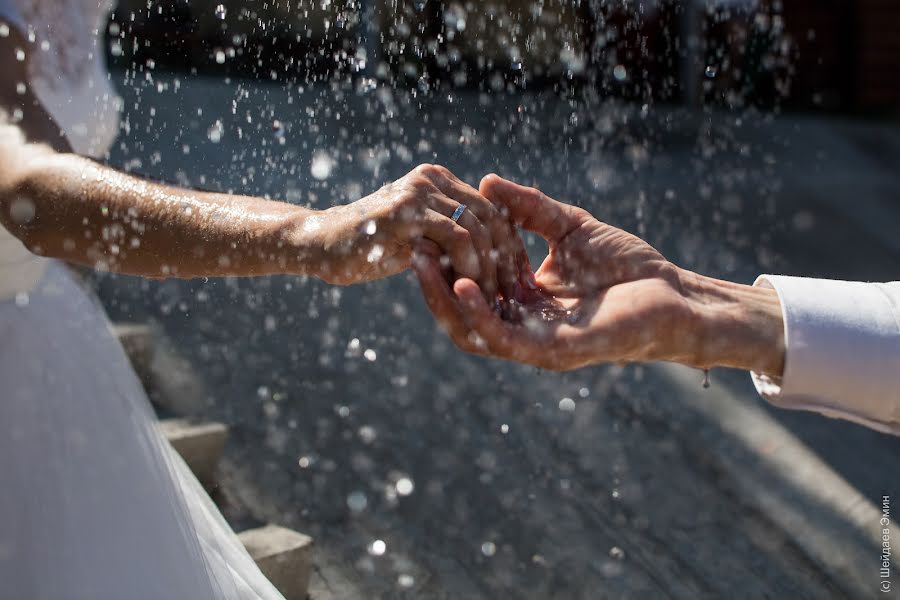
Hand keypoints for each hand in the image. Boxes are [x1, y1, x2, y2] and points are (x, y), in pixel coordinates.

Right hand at [310, 165, 526, 299]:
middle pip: (490, 215)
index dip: (509, 243)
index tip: (517, 278)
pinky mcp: (406, 212)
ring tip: (492, 297)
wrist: (323, 246)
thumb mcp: (418, 238)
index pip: (491, 207)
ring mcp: (418, 192)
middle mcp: (431, 179)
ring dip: (488, 266)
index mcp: (438, 180)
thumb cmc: (370, 248)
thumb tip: (491, 256)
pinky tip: (468, 290)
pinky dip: (468, 265)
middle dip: (506, 256)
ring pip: (477, 227)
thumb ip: (449, 237)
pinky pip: (455, 237)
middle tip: (513, 292)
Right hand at [413, 175, 784, 374]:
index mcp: (526, 302)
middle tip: (412, 250)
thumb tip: (486, 181)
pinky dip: (478, 314)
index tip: (426, 231)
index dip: (448, 262)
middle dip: (434, 284)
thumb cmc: (630, 267)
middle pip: (463, 312)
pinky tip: (460, 286)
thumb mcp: (569, 228)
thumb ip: (529, 210)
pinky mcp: (553, 351)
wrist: (677, 294)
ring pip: (474, 330)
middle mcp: (524, 326)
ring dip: (444, 301)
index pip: (474, 286)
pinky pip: (504, 339)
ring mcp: (536, 342)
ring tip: (424, 266)